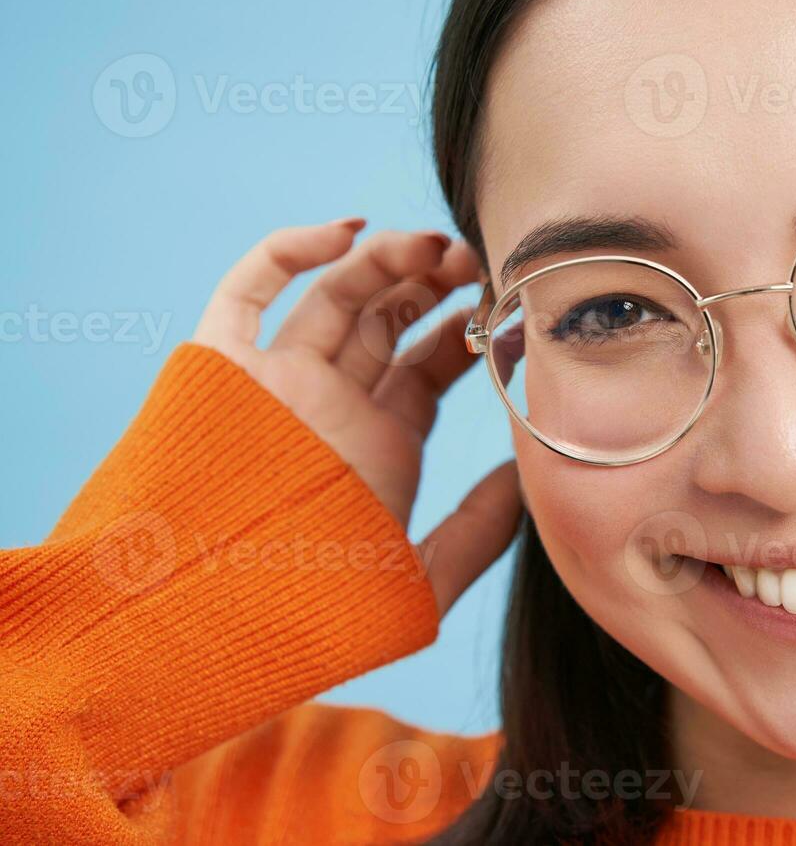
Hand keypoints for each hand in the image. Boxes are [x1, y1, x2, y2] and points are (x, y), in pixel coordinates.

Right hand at [191, 218, 520, 615]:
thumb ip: (478, 532)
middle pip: (387, 324)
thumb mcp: (418, 582)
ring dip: (386, 259)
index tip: (503, 303)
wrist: (199, 631)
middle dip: (432, 284)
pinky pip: (247, 293)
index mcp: (375, 449)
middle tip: (475, 260)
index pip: (428, 369)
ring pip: (334, 297)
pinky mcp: (218, 369)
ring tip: (435, 244)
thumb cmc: (308, 620)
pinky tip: (348, 232)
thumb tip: (528, 475)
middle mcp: (329, 409)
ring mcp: (276, 385)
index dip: (466, 331)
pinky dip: (290, 251)